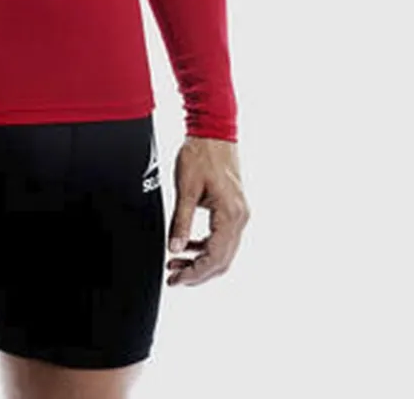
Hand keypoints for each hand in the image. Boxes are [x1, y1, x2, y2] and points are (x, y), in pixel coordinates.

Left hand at [165, 136, 249, 285]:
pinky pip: (222, 238)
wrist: (213, 132)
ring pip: (223, 252)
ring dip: (201, 262)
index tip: (175, 280)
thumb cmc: (200, 155)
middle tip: (173, 279)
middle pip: (222, 260)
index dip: (194, 273)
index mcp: (230, 215)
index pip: (214, 257)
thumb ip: (181, 221)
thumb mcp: (186, 188)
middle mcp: (240, 218)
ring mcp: (239, 214)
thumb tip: (175, 249)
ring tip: (175, 265)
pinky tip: (188, 247)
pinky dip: (206, 247)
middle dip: (197, 273)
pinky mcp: (234, 210)